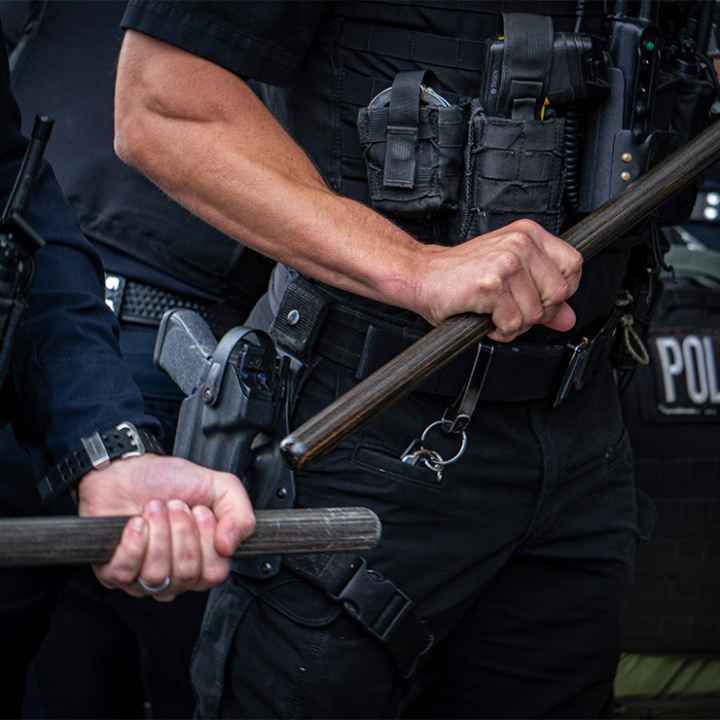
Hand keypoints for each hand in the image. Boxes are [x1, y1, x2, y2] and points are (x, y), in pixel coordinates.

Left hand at [78, 454, 254, 599]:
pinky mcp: (115, 573)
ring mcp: (144, 577)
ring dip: (158, 532)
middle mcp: (176, 573)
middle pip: (187, 574)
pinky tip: (136, 523)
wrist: (127, 469)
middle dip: (181, 531)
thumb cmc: (168, 480)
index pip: (215, 572)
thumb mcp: (218, 486)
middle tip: (176, 506)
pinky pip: (127, 572)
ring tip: (155, 509)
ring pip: (158, 574)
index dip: (208, 541)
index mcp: (203, 558)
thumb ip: (240, 514)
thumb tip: (231, 545)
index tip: (201, 512)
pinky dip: (134, 541)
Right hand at [413, 219, 582, 341]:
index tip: (539, 299)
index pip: (572, 265)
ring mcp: (506, 262)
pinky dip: (499, 330)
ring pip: (535, 313)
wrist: (420, 276)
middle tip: (510, 309)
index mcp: (527, 234)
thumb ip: (541, 296)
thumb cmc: (458, 276)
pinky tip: (484, 318)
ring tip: (492, 313)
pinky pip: (513, 322)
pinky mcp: (491, 284)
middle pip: (558, 293)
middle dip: (536, 313)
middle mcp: (520, 243)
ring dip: (513, 324)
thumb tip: (567, 318)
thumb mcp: (507, 279)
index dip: (559, 292)